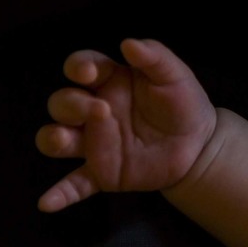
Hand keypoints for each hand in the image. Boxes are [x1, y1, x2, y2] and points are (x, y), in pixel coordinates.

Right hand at [36, 39, 217, 212]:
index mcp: (110, 81)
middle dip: (71, 104)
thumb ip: (155, 56)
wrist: (200, 145)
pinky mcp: (102, 172)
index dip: (78, 66)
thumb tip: (128, 43)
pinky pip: (74, 184)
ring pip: (55, 139)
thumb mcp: (175, 76)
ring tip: (65, 140)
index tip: (88, 72)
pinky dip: (60, 193)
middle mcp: (94, 111)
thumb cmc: (184, 104)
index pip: (81, 66)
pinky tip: (47, 203)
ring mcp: (95, 143)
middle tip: (99, 109)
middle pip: (61, 103)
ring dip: (54, 138)